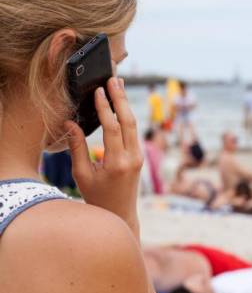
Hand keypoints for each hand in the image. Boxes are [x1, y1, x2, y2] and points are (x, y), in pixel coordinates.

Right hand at [65, 77, 142, 237]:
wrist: (120, 213)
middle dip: (120, 99)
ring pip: (133, 125)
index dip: (105, 108)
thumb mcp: (82, 174)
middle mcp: (132, 158)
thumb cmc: (97, 196)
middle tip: (114, 79)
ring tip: (118, 85)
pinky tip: (120, 104)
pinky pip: (133, 132)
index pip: (112, 129)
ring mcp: (139, 157)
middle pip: (128, 122)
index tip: (99, 90)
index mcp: (116, 163)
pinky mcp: (139, 156)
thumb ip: (77, 147)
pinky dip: (127, 116)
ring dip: (125, 104)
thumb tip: (70, 122)